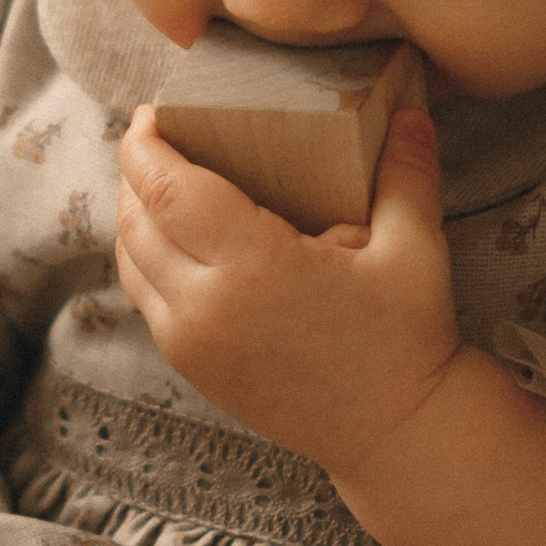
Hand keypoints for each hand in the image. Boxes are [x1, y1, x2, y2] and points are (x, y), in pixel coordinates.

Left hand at [116, 102, 462, 479]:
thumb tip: (411, 109)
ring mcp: (191, 344)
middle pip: (135, 220)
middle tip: (155, 134)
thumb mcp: (416, 251)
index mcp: (254, 269)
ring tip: (156, 178)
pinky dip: (143, 257)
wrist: (395, 436)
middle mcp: (206, 309)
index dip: (145, 143)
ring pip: (130, 261)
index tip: (150, 111)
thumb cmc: (408, 341)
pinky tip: (169, 233)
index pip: (167, 189)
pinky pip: (145, 297)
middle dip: (135, 170)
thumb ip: (407, 173)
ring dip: (132, 213)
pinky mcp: (192, 369)